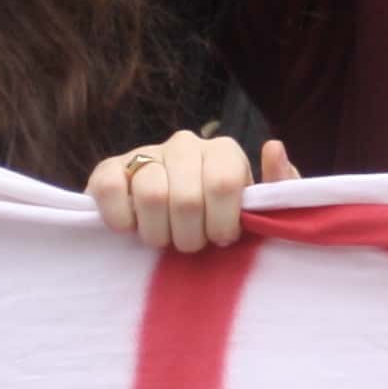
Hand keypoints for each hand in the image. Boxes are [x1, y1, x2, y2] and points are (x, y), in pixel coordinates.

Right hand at [89, 129, 297, 253]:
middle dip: (190, 236)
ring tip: (164, 239)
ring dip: (157, 233)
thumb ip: (278, 186)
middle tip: (191, 245)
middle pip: (186, 198)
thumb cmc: (221, 217)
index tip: (222, 239)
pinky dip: (120, 218)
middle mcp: (185, 144)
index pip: (224, 184)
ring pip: (151, 195)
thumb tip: (273, 147)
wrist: (170, 221)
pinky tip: (131, 229)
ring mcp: (146, 153)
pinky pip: (109, 188)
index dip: (221, 222)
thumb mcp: (258, 208)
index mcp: (223, 150)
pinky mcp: (109, 168)